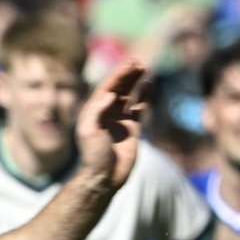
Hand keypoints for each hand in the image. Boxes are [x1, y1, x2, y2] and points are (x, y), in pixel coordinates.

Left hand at [75, 60, 148, 191]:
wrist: (105, 177)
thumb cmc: (94, 156)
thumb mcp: (89, 132)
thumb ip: (97, 112)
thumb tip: (111, 95)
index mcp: (94, 111)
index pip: (107, 88)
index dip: (118, 75)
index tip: (129, 64)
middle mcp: (106, 113)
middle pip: (118, 89)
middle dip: (127, 75)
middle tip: (138, 62)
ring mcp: (120, 121)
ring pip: (129, 96)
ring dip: (135, 83)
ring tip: (144, 68)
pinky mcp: (132, 130)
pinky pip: (139, 109)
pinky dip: (144, 98)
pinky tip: (149, 87)